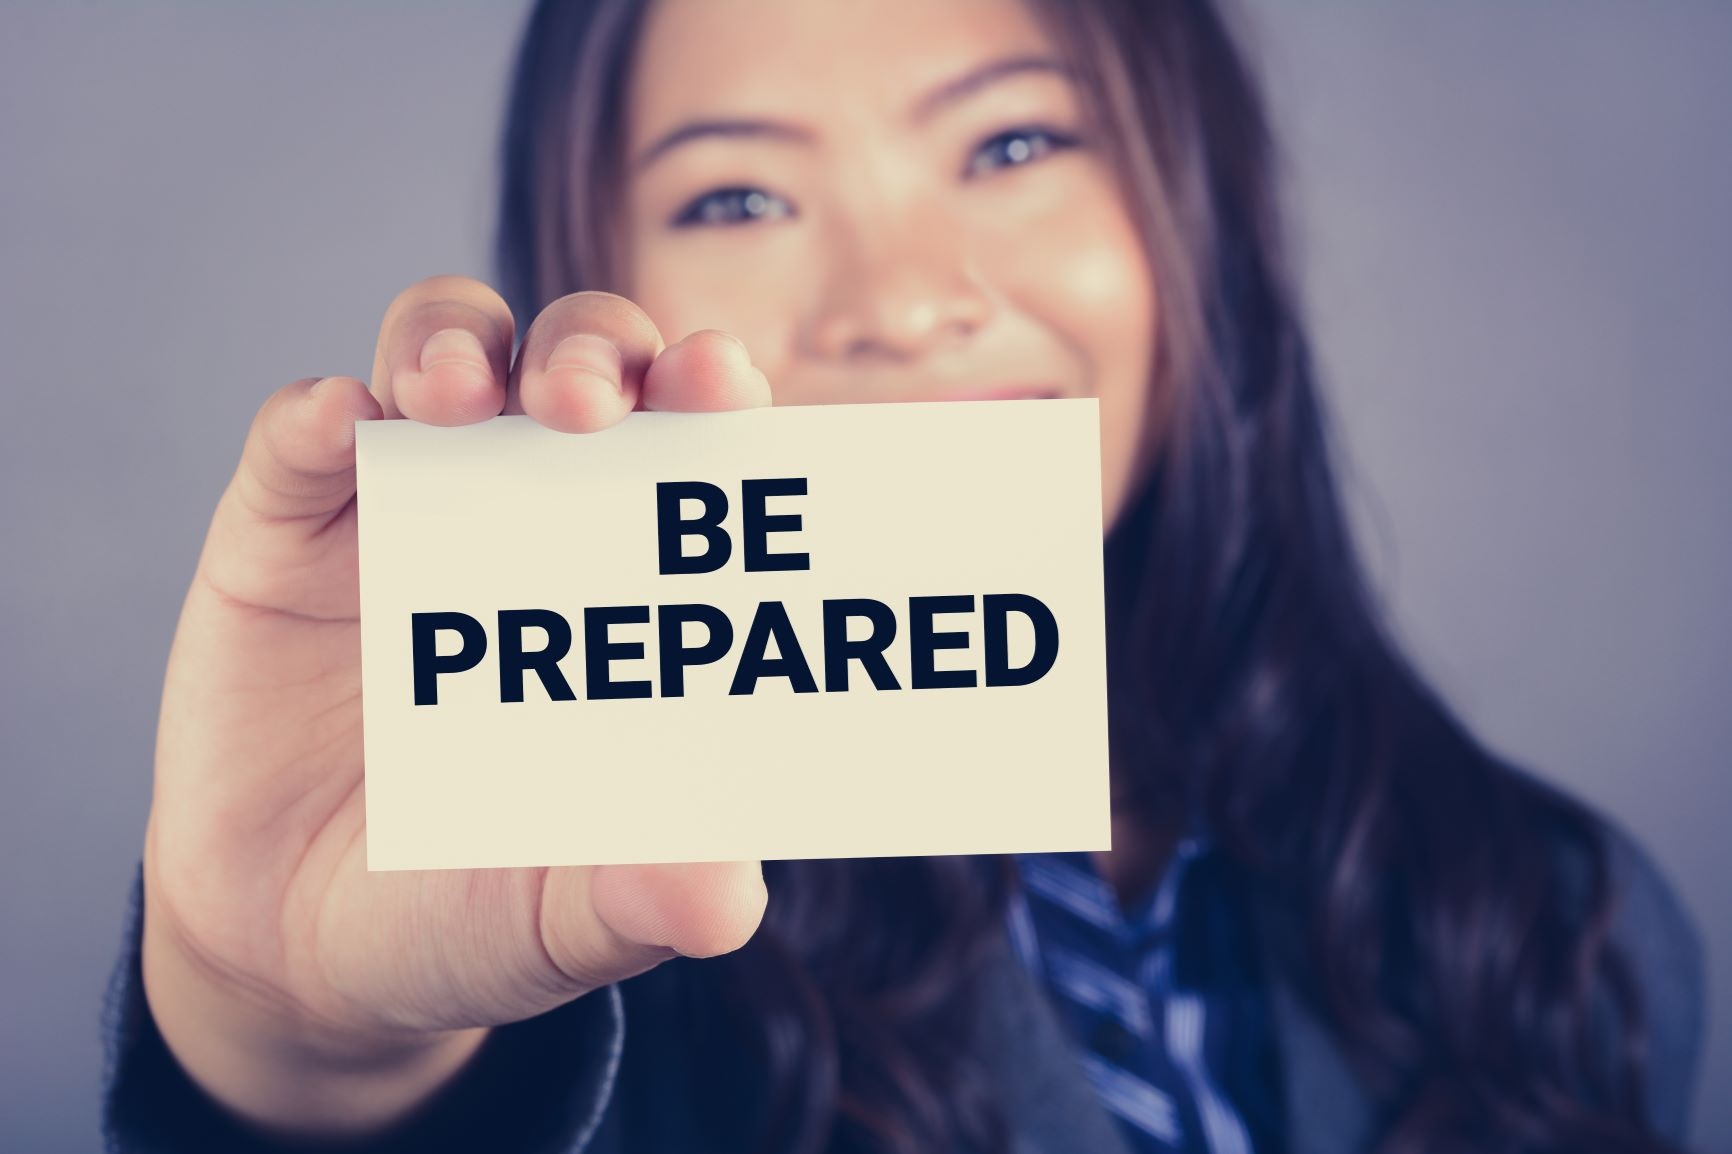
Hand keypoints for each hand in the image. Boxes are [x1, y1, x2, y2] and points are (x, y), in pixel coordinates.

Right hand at [142, 277, 771, 1137]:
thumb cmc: (473, 911)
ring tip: (458, 393)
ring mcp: (403, 509)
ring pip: (441, 355)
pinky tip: (336, 422)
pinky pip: (295, 442)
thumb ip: (641, 898)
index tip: (730, 388)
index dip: (714, 393)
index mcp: (630, 579)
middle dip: (590, 354)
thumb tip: (728, 900)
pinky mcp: (279, 533)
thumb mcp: (563, 917)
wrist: (299, 954)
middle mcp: (529, 513)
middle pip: (575, 365)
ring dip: (456, 347)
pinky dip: (315, 416)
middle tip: (589, 401)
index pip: (691, 444)